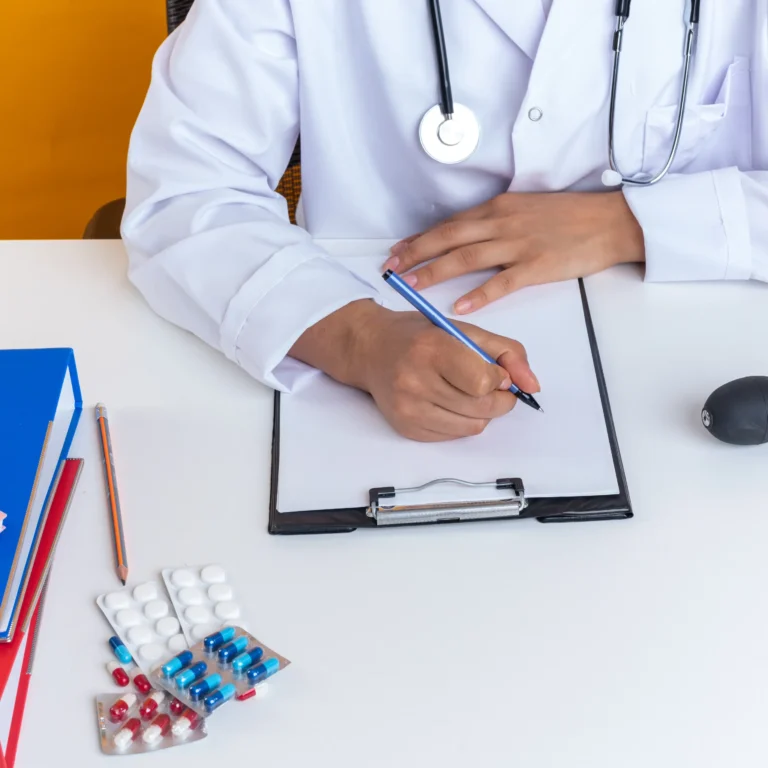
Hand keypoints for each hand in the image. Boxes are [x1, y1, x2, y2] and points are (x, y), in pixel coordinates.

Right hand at [290, 301, 537, 441]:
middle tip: (492, 387)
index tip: (493, 371)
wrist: (371, 349)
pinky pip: (453, 436)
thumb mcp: (465, 330)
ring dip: (481, 413)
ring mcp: (408, 408)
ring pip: (472, 427)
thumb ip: (506, 353)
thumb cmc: (420, 335)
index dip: (497, 379)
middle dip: (498, 399)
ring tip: (468, 393)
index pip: (482, 382)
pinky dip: (461, 422)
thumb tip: (532, 386)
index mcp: (432, 349)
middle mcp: (415, 381)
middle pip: (482, 408)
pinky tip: (448, 402)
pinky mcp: (406, 428)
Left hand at [383, 191, 644, 313]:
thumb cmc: (569, 216)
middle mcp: (502, 223)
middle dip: (415, 254)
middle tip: (390, 270)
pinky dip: (479, 295)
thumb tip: (467, 235)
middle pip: (448, 238)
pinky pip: (501, 282)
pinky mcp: (537, 266)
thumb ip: (496, 221)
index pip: (449, 224)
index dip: (419, 239)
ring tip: (410, 286)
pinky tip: (459, 306)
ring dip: (435, 272)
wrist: (610, 221)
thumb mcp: (525, 209)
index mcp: (498, 208)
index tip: (396, 251)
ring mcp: (518, 244)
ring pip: (466, 258)